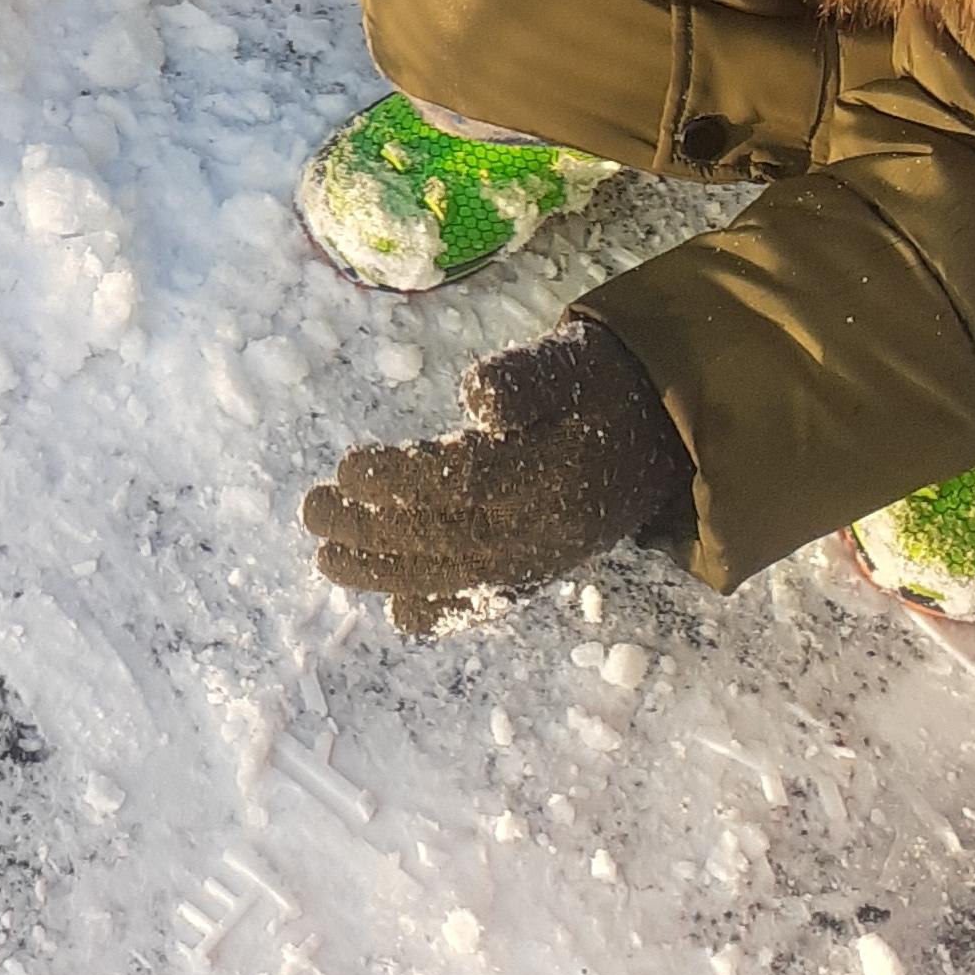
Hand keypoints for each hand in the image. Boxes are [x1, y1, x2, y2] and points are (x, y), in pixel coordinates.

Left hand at [301, 321, 689, 632]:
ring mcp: (545, 558)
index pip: (463, 485)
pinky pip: (493, 600)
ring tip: (328, 560)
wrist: (661, 431)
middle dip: (374, 532)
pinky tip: (401, 613)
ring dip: (389, 572)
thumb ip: (524, 377)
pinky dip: (448, 611)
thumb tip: (478, 397)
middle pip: (448, 538)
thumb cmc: (599, 386)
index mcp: (554, 476)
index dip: (400, 481)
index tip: (346, 468)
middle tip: (313, 512)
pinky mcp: (543, 570)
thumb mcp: (568, 361)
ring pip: (459, 575)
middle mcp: (548, 530)